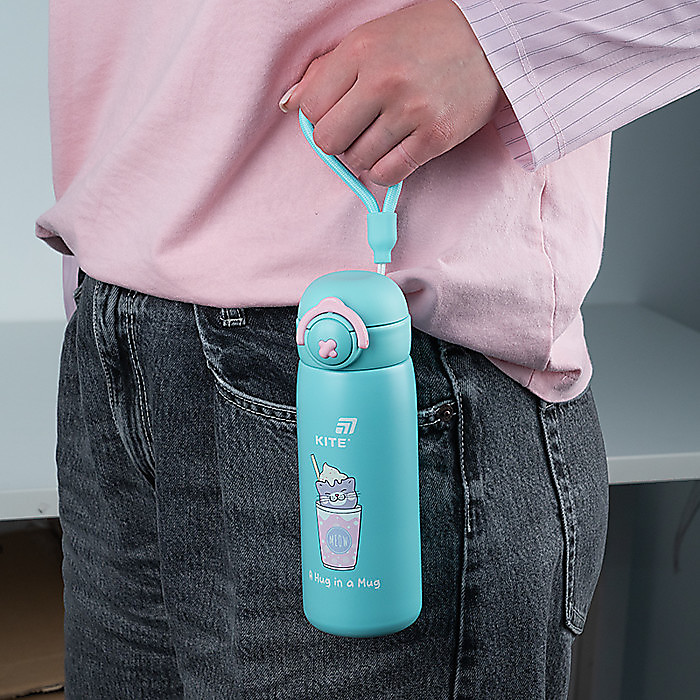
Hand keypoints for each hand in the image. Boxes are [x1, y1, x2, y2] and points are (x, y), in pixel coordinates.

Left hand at [280, 0, 504, 185]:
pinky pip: (388, 174)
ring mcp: (411, 111)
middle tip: (357, 129)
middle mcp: (383, 80)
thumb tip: (289, 105)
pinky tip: (395, 152)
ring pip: (358, 160)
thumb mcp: (370, 38)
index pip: (310, 108)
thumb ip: (326, 71)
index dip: (320, 117)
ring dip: (364, 155)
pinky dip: (385, 169)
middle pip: (329, 140)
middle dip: (338, 141)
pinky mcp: (435, 137)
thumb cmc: (424, 38)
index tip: (337, 113)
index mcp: (360, 51)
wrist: (489, 39)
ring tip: (382, 135)